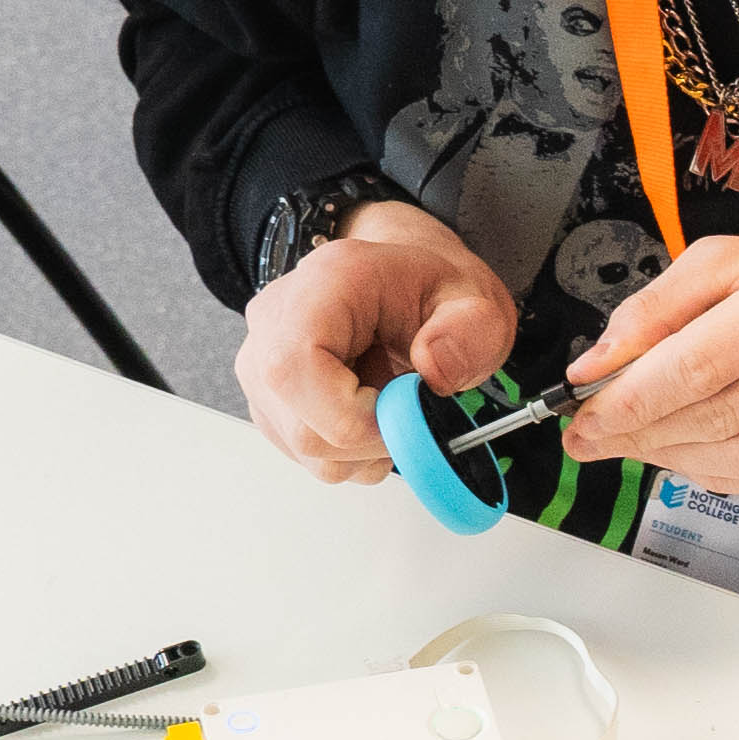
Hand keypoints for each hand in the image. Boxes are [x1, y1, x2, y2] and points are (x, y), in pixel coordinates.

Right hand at [239, 203, 512, 482]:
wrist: (406, 288)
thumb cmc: (431, 293)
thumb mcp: (477, 303)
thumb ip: (470, 332)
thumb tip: (434, 372)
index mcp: (324, 285)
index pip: (294, 368)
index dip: (353, 416)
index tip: (403, 410)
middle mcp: (275, 324)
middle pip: (302, 427)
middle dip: (372, 438)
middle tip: (412, 409)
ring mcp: (261, 366)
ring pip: (307, 450)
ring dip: (366, 449)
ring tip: (393, 400)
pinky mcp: (269, 402)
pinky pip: (308, 454)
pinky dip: (353, 451)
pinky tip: (372, 410)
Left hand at [564, 235, 738, 500]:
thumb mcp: (733, 262)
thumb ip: (657, 308)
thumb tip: (595, 369)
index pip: (698, 366)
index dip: (629, 401)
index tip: (583, 418)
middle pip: (718, 420)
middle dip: (642, 434)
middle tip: (599, 437)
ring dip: (677, 462)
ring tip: (647, 444)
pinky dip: (725, 479)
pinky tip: (702, 457)